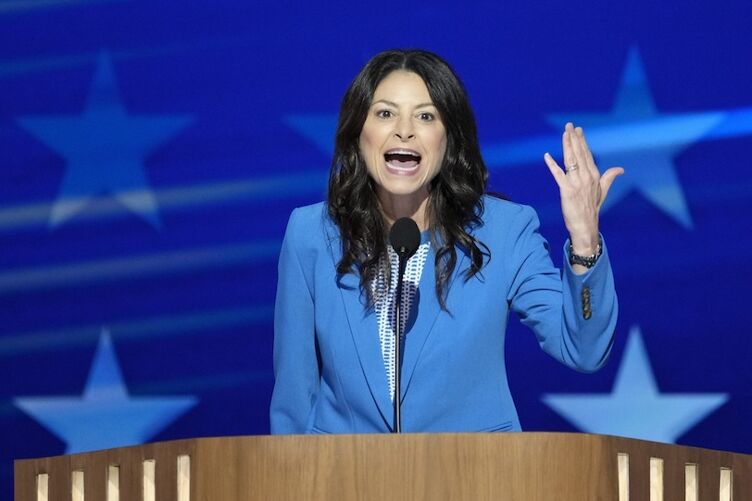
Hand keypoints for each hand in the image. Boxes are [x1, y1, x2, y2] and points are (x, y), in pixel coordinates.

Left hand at [544, 122, 623, 254]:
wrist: (586, 225)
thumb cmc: (592, 209)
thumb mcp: (602, 191)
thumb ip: (609, 177)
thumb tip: (621, 169)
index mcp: (594, 175)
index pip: (587, 154)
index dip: (582, 141)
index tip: (578, 130)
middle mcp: (586, 176)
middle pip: (579, 153)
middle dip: (574, 138)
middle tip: (569, 125)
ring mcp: (576, 183)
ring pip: (570, 159)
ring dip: (566, 145)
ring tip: (564, 133)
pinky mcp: (566, 190)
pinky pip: (558, 175)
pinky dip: (552, 165)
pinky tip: (546, 156)